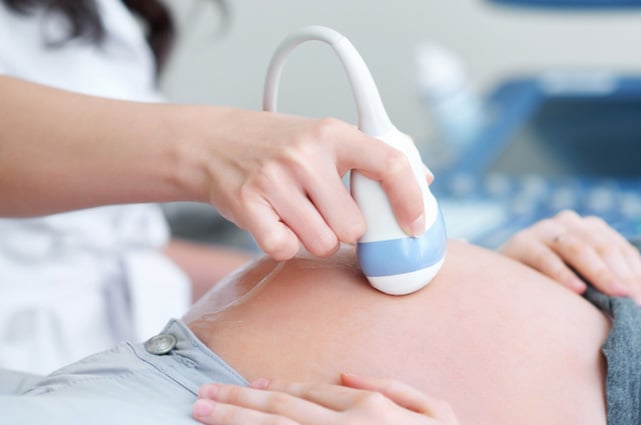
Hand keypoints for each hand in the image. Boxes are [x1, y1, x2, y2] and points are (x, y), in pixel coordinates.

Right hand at [189, 109, 427, 259]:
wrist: (212, 143)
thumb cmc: (280, 145)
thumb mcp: (326, 136)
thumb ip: (373, 157)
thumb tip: (424, 181)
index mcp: (333, 133)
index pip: (389, 164)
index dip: (410, 200)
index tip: (415, 225)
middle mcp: (305, 155)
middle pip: (354, 225)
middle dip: (346, 228)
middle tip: (327, 211)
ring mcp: (274, 180)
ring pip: (323, 243)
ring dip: (317, 238)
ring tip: (300, 214)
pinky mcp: (247, 206)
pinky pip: (286, 249)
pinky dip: (285, 245)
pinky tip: (277, 222)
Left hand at [191, 373, 459, 424]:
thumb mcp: (439, 413)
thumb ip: (395, 388)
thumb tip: (348, 374)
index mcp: (372, 410)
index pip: (310, 393)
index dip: (273, 389)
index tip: (245, 386)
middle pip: (280, 411)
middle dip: (236, 402)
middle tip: (198, 396)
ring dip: (232, 422)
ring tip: (200, 412)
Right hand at [500, 210, 640, 305]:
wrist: (498, 279)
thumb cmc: (550, 284)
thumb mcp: (583, 277)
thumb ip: (608, 279)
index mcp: (590, 227)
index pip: (621, 249)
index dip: (637, 274)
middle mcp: (569, 222)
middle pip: (603, 246)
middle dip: (623, 276)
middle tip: (637, 302)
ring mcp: (544, 229)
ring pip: (578, 248)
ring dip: (599, 273)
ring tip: (616, 294)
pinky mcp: (521, 242)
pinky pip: (546, 258)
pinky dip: (562, 274)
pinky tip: (577, 290)